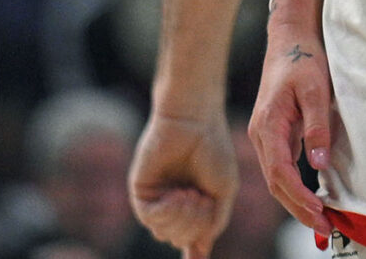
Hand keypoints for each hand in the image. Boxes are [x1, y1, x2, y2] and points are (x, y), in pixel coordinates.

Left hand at [130, 109, 235, 258]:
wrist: (196, 120)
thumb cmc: (213, 149)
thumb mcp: (223, 192)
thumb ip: (214, 223)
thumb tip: (201, 252)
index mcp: (193, 206)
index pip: (190, 239)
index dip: (195, 250)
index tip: (197, 257)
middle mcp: (173, 205)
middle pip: (180, 239)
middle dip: (196, 225)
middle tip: (203, 198)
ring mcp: (157, 198)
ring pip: (164, 233)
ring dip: (184, 218)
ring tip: (192, 193)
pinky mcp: (141, 190)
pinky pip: (150, 218)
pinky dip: (168, 212)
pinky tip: (179, 195)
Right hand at [251, 0, 336, 233]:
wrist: (290, 39)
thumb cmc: (303, 60)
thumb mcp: (315, 89)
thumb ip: (317, 127)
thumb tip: (318, 166)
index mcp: (268, 126)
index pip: (280, 174)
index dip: (299, 198)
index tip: (320, 213)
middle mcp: (262, 136)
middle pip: (276, 184)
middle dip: (299, 209)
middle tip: (325, 228)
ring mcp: (266, 137)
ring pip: (277, 179)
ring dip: (297, 202)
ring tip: (322, 221)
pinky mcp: (275, 135)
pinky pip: (282, 169)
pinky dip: (295, 188)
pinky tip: (313, 198)